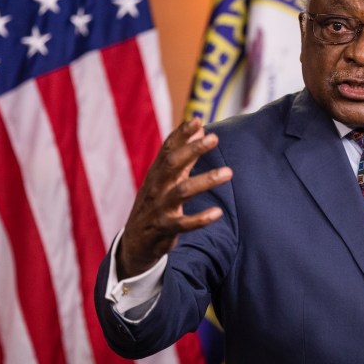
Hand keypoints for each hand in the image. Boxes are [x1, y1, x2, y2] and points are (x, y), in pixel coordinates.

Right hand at [116, 118, 232, 278]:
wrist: (134, 243)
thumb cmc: (156, 203)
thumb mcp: (166, 178)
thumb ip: (184, 154)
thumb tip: (200, 127)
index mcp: (157, 174)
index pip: (167, 149)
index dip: (181, 134)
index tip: (197, 120)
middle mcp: (157, 187)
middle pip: (172, 164)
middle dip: (192, 150)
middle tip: (215, 138)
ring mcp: (160, 208)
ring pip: (182, 191)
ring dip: (206, 180)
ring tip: (229, 172)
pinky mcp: (164, 229)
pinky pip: (183, 224)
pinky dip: (200, 219)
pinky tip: (217, 213)